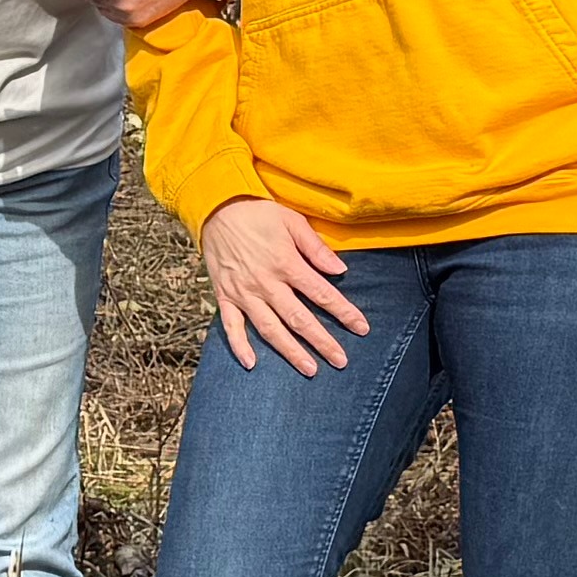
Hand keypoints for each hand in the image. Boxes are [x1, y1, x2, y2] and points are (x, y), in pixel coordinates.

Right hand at [199, 196, 366, 372]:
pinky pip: (231, 326)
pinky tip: (252, 364)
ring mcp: (243, 292)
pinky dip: (239, 346)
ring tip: (310, 370)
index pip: (322, 293)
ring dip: (290, 352)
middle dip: (322, 342)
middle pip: (299, 319)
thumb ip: (316, 247)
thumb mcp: (291, 220)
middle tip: (341, 361)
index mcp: (286, 263)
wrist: (215, 206)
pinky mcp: (224, 296)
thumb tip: (341, 269)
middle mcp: (266, 283)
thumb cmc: (257, 212)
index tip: (361, 328)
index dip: (344, 312)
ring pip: (270, 329)